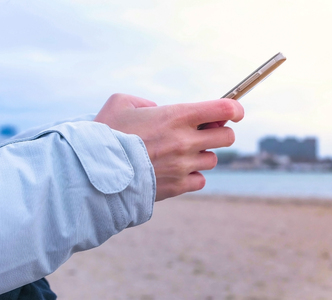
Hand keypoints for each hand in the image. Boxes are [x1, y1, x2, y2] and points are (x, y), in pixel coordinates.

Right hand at [94, 93, 243, 200]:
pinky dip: (192, 176)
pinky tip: (176, 171)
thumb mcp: (120, 103)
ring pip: (212, 160)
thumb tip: (157, 108)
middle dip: (219, 133)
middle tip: (201, 132)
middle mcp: (186, 140)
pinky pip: (200, 180)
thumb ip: (145, 101)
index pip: (224, 109)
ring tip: (179, 154)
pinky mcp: (178, 186)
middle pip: (226, 137)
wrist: (96, 172)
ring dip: (201, 155)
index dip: (234, 108)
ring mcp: (184, 165)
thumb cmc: (107, 134)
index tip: (233, 112)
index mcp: (176, 116)